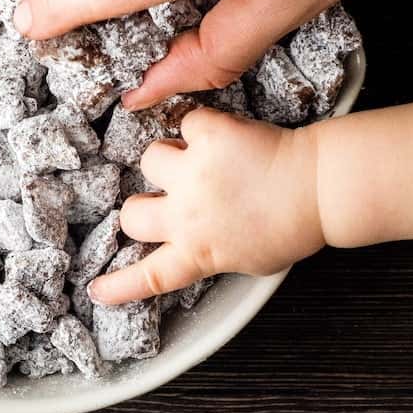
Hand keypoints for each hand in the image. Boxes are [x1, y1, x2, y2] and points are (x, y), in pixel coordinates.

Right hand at [87, 107, 322, 304]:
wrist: (318, 187)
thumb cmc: (289, 225)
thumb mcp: (245, 257)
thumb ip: (207, 250)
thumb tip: (185, 239)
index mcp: (199, 253)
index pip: (149, 277)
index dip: (118, 285)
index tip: (94, 289)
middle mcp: (188, 216)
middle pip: (132, 215)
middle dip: (142, 205)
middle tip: (167, 198)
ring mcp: (193, 174)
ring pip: (151, 159)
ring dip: (171, 158)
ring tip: (201, 159)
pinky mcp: (207, 136)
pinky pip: (187, 123)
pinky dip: (203, 128)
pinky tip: (226, 138)